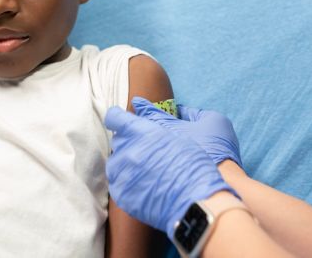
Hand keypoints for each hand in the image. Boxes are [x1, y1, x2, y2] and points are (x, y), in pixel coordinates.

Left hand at [105, 107, 237, 238]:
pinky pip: (117, 182)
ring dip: (128, 162)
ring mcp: (122, 174)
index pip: (115, 117)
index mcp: (141, 132)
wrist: (196, 201)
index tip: (122, 121)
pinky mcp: (121, 194)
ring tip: (148, 171)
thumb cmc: (194, 165)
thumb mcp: (183, 133)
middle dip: (131, 142)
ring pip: (116, 162)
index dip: (118, 118)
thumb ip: (164, 121)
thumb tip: (161, 110)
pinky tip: (145, 185)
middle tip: (149, 151)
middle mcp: (127, 150)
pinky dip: (128, 181)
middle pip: (118, 140)